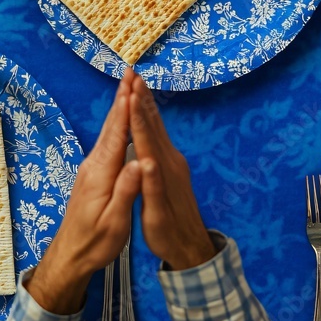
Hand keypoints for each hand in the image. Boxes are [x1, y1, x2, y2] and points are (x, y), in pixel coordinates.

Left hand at [25, 71, 141, 314]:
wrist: (69, 256)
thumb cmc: (94, 243)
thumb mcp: (114, 223)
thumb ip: (125, 191)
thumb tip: (138, 162)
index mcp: (102, 174)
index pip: (118, 136)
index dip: (126, 110)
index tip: (133, 86)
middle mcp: (94, 165)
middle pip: (111, 126)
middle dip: (122, 98)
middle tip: (130, 73)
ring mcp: (92, 169)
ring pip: (109, 132)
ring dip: (118, 108)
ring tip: (127, 87)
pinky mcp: (93, 175)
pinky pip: (108, 142)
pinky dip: (116, 124)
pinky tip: (121, 120)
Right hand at [128, 71, 215, 270]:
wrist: (190, 245)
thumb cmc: (167, 234)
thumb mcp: (155, 216)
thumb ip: (151, 188)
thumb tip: (145, 163)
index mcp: (162, 171)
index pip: (146, 138)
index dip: (136, 115)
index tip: (129, 93)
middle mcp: (170, 161)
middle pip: (153, 124)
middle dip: (142, 99)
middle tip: (133, 74)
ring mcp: (173, 162)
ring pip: (157, 127)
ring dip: (147, 104)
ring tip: (138, 84)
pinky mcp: (173, 166)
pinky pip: (159, 135)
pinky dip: (151, 118)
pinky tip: (146, 111)